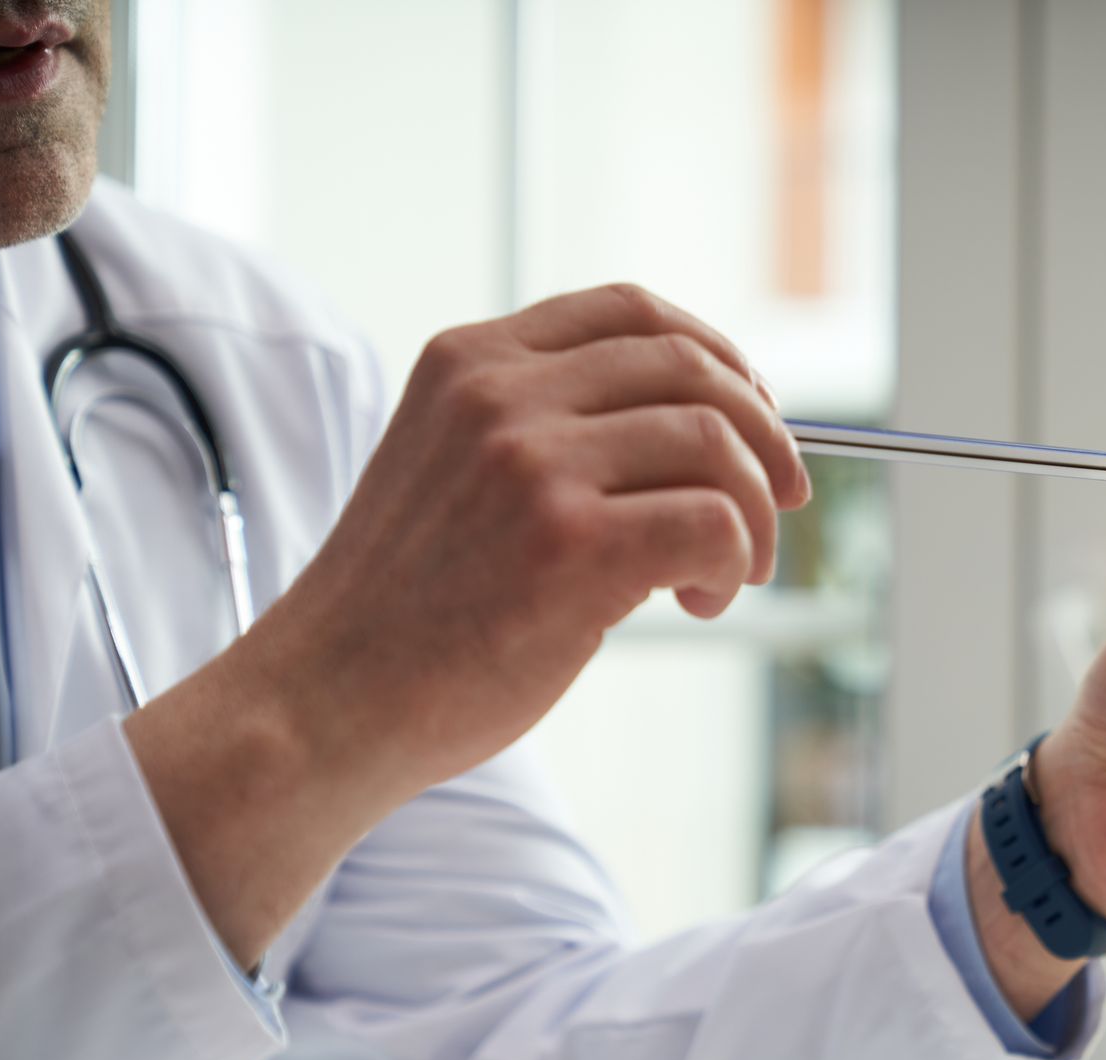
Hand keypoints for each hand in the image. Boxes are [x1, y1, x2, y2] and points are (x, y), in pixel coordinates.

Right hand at [128, 283, 804, 963]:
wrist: (326, 704)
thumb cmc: (406, 609)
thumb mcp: (455, 472)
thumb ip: (546, 432)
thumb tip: (707, 437)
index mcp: (470, 361)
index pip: (633, 311)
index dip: (718, 356)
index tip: (751, 418)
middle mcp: (501, 394)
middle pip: (693, 369)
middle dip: (763, 438)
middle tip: (779, 503)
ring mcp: (533, 464)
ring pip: (717, 445)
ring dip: (753, 514)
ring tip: (729, 572)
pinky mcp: (569, 545)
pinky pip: (712, 521)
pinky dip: (732, 561)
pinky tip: (696, 601)